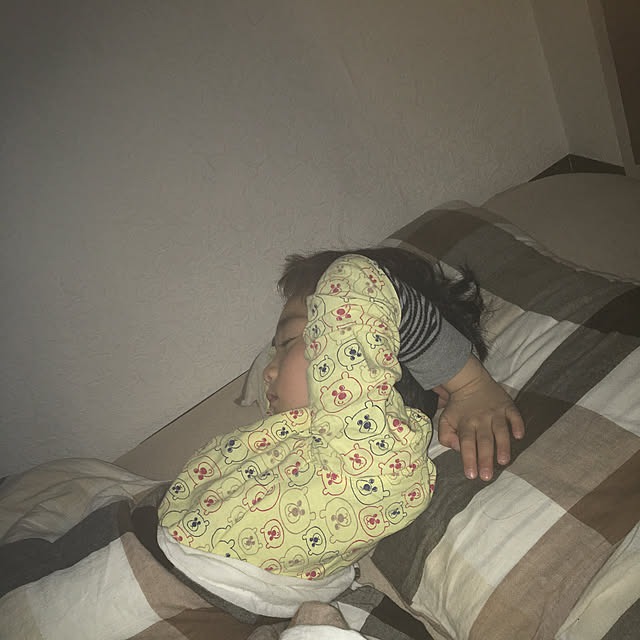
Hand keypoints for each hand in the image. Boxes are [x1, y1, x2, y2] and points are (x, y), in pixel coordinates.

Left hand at [438, 356, 523, 480]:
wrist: (470, 381)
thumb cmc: (458, 406)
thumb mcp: (445, 419)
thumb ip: (446, 436)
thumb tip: (456, 448)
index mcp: (466, 424)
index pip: (467, 444)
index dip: (469, 459)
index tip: (471, 475)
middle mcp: (481, 420)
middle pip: (484, 441)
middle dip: (485, 459)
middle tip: (487, 476)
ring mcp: (495, 413)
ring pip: (500, 431)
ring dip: (502, 445)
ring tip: (504, 461)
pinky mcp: (507, 406)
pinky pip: (514, 415)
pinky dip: (517, 425)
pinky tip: (519, 435)